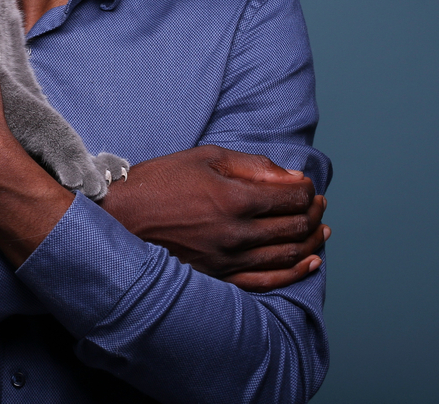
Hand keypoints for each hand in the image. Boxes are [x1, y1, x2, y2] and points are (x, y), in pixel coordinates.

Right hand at [99, 146, 329, 292]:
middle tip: (317, 204)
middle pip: (294, 226)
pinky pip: (267, 280)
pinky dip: (294, 273)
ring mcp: (228, 259)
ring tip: (319, 230)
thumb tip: (293, 177)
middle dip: (312, 213)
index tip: (306, 186)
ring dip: (310, 241)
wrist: (119, 218)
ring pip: (287, 254)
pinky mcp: (219, 276)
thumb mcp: (203, 158)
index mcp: (234, 199)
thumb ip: (251, 165)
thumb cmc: (158, 183)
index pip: (292, 197)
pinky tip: (309, 263)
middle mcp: (236, 233)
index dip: (307, 190)